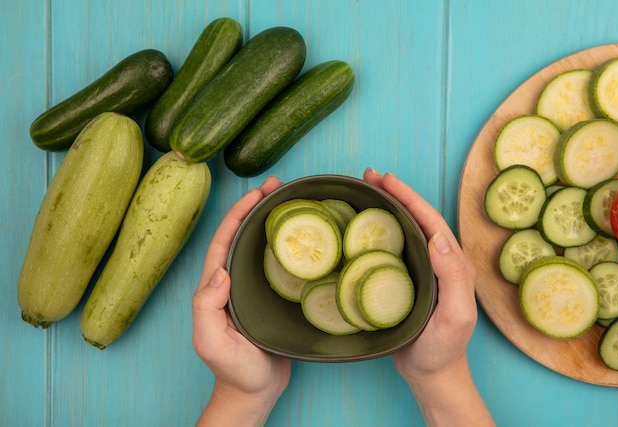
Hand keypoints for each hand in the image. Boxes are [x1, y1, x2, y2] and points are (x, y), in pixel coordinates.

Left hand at [191, 175, 290, 426]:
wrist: (255, 391)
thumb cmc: (232, 370)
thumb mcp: (211, 342)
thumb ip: (206, 308)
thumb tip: (220, 271)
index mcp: (216, 286)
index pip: (224, 240)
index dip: (238, 213)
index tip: (257, 193)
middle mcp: (234, 280)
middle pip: (243, 234)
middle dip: (257, 206)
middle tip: (278, 185)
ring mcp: (253, 287)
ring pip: (262, 245)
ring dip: (273, 221)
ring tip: (292, 200)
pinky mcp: (272, 297)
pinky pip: (279, 263)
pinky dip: (289, 245)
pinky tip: (306, 236)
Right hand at [363, 168, 493, 426]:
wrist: (431, 374)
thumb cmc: (444, 348)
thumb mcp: (457, 316)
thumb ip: (454, 277)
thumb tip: (436, 236)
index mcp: (451, 261)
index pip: (429, 219)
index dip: (408, 196)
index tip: (386, 179)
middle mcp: (435, 260)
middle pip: (413, 217)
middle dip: (392, 193)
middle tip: (367, 176)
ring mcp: (418, 269)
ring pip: (399, 230)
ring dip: (382, 208)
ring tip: (360, 192)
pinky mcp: (401, 281)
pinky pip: (386, 250)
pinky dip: (372, 234)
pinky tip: (355, 230)